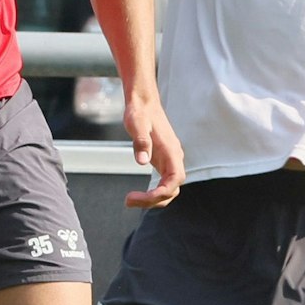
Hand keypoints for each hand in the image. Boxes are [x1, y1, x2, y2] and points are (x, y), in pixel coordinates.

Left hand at [122, 92, 183, 208]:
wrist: (144, 102)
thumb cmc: (140, 111)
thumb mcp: (136, 124)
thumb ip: (141, 142)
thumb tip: (142, 161)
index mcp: (171, 151)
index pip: (175, 180)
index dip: (162, 193)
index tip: (145, 197)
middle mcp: (174, 158)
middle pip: (172, 189)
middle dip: (154, 200)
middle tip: (129, 201)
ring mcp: (169, 160)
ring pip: (168, 189)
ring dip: (152, 199)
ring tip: (130, 200)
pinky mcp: (163, 161)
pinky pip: (163, 184)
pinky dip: (152, 193)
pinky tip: (138, 196)